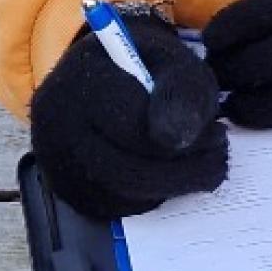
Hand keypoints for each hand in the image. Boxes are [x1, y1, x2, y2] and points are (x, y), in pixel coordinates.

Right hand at [30, 9, 227, 217]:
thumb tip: (176, 140)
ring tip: (203, 167)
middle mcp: (53, 120)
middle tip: (218, 162)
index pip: (132, 127)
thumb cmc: (148, 67)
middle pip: (123, 170)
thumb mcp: (176, 64)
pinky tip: (170, 175)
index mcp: (80, 77)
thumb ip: (181, 94)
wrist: (109, 75)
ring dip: (171, 188)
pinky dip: (150, 198)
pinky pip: (112, 207)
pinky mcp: (65, 187)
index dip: (184, 140)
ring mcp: (53, 158)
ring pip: (119, 194)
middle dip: (182, 173)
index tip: (218, 135)